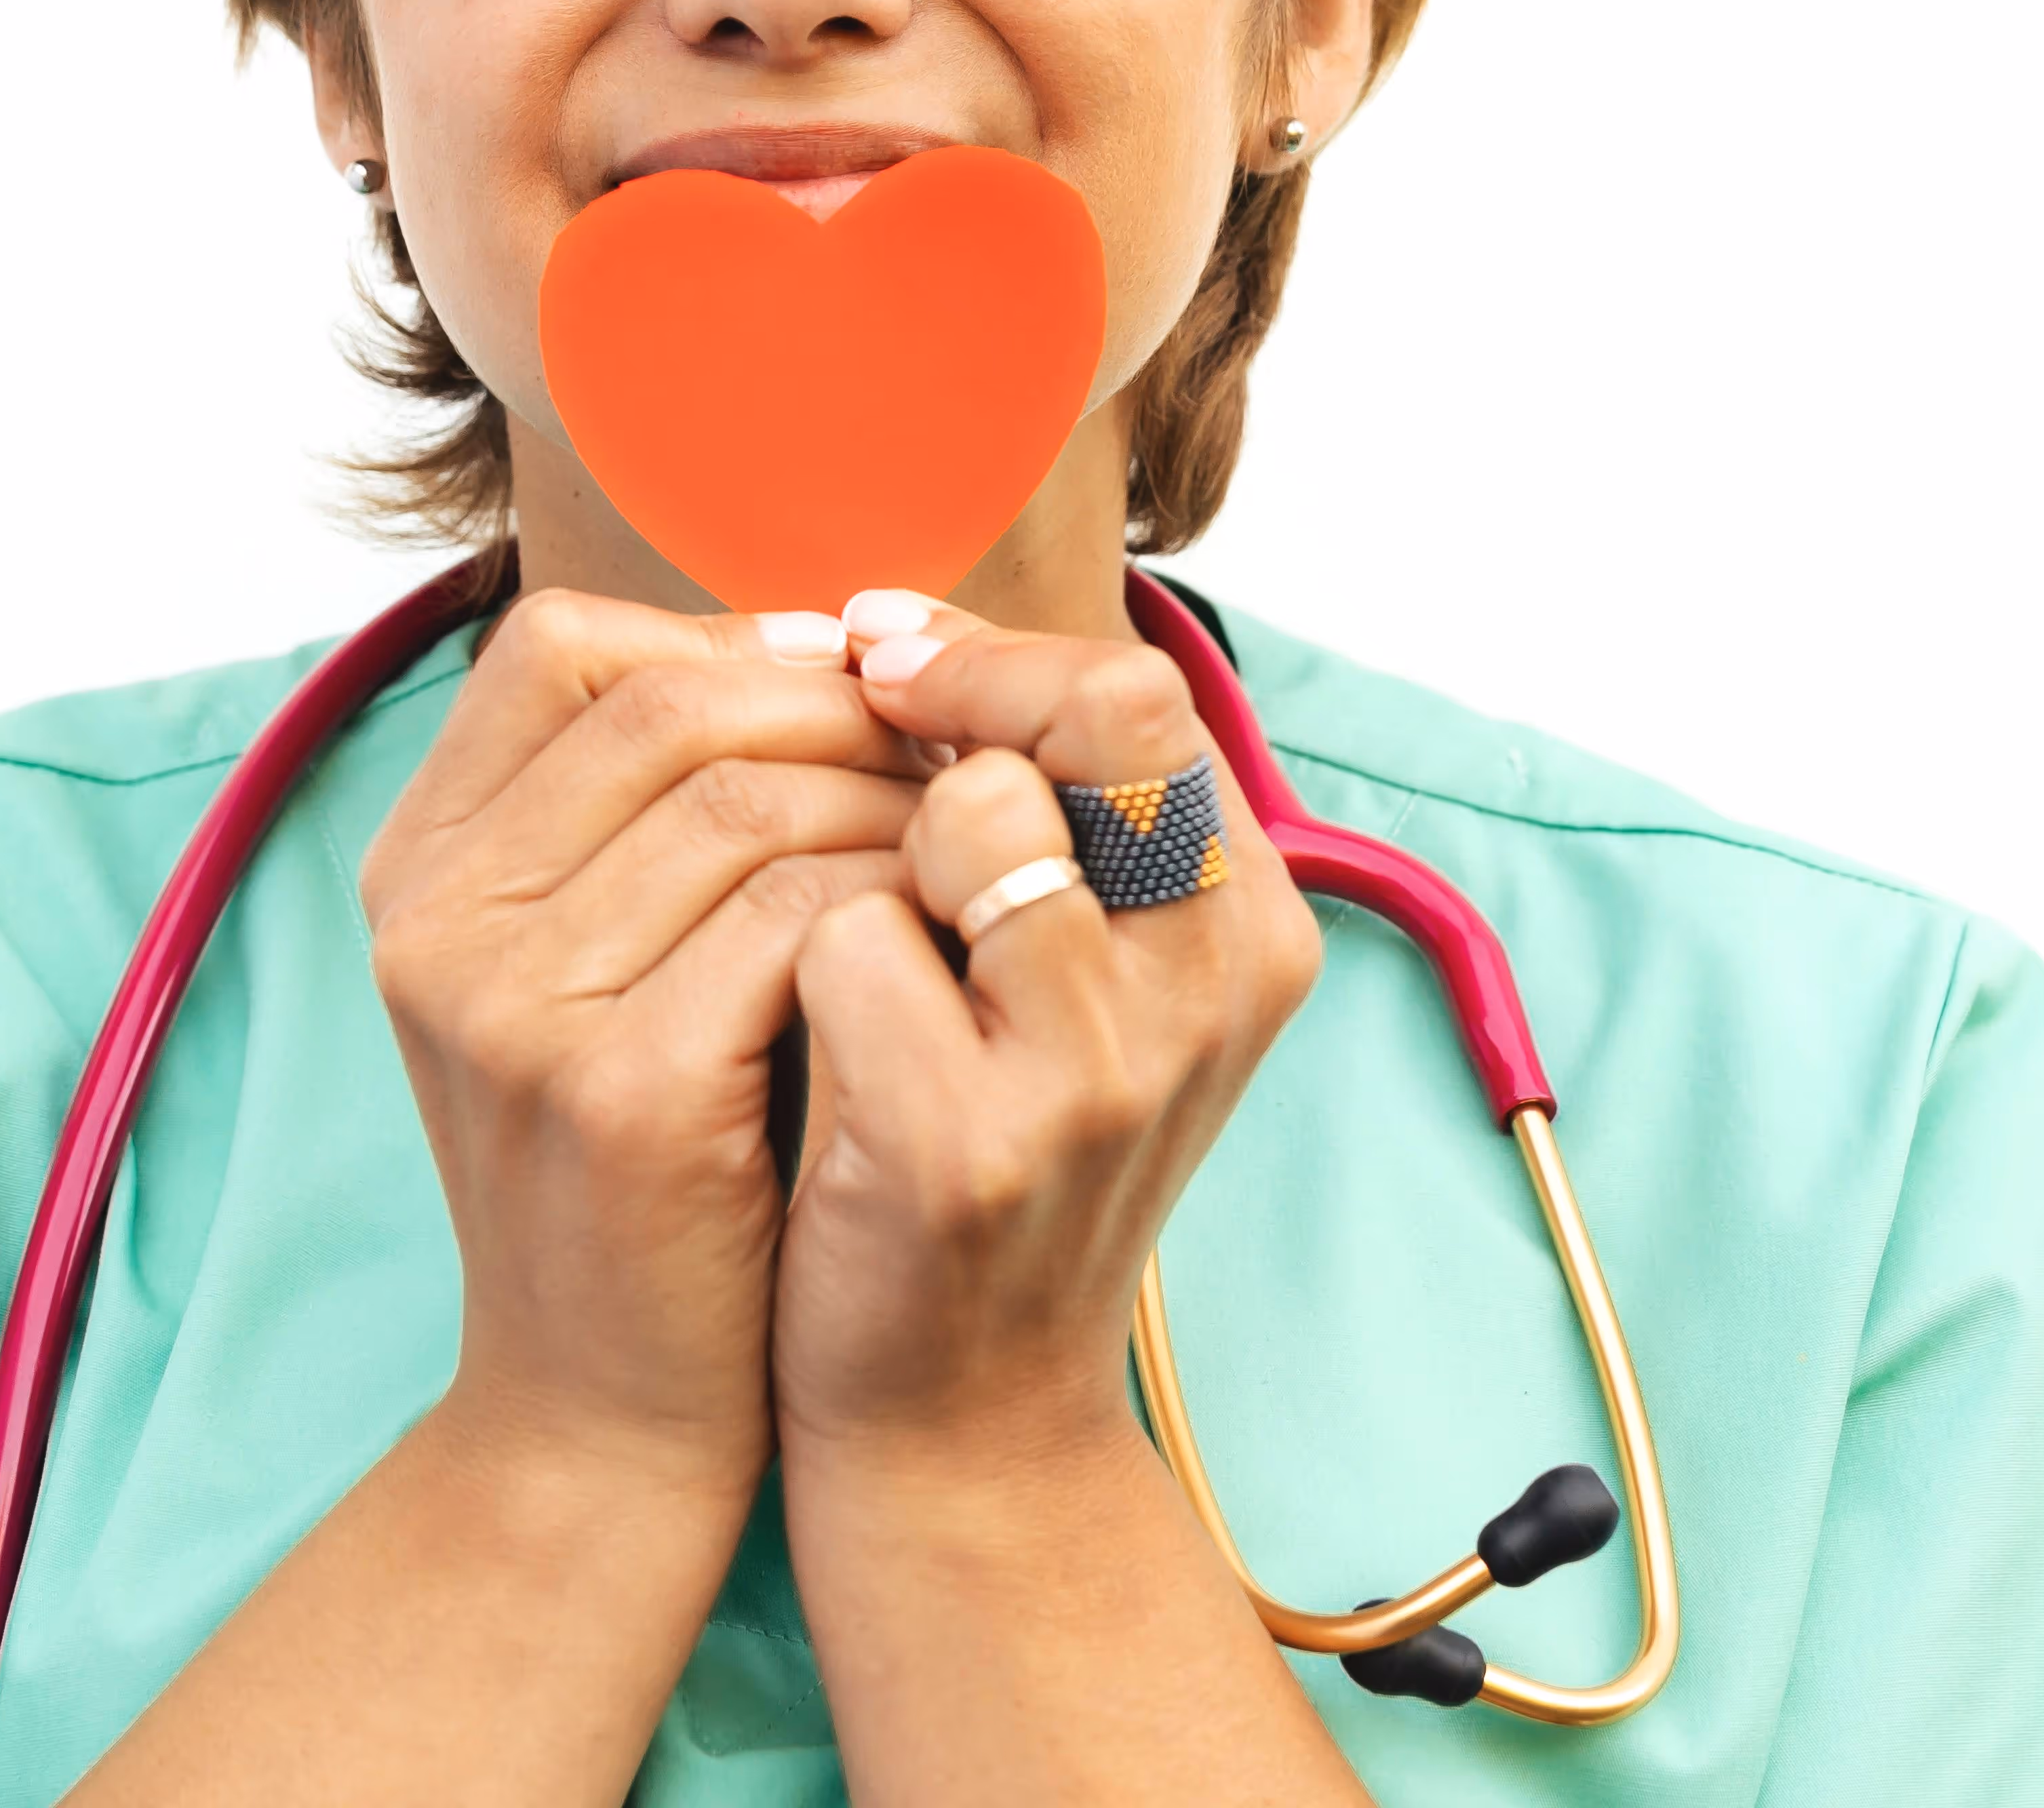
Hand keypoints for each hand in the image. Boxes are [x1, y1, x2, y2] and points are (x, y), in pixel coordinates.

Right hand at [357, 588, 926, 1491]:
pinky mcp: (618, 1090)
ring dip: (888, 797)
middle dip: (839, 705)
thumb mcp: (593, 968)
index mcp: (417, 867)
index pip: (557, 646)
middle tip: (952, 741)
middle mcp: (435, 920)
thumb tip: (835, 639)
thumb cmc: (646, 1162)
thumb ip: (651, 812)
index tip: (848, 675)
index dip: (722, 634)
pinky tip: (951, 930)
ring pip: (750, 798)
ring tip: (967, 833)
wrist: (601, 1413)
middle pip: (668, 706)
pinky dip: (896, 901)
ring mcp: (512, 1005)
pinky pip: (796, 915)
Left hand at [770, 597, 1327, 1469]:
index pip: (1146, 694)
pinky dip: (797, 961)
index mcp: (1250, 927)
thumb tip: (886, 626)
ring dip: (868, 836)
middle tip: (848, 713)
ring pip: (969, 813)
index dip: (998, 652)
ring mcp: (1105, 1071)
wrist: (956, 1418)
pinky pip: (850, 939)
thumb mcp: (1066, 980)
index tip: (880, 652)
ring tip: (837, 915)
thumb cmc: (981, 1147)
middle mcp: (1211, 990)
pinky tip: (793, 1033)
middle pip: (1099, 717)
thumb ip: (1040, 816)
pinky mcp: (976, 1142)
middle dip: (953, 697)